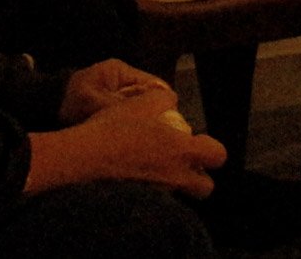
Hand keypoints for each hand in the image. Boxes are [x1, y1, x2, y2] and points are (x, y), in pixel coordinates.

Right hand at [27, 90, 226, 197]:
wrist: (82, 156)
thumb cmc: (116, 127)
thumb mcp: (143, 102)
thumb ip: (165, 99)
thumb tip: (170, 102)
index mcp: (181, 150)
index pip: (218, 156)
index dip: (212, 149)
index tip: (198, 142)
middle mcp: (174, 175)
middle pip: (205, 188)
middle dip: (200, 178)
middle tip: (185, 163)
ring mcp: (156, 191)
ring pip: (179, 194)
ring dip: (176, 183)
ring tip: (158, 167)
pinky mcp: (138, 200)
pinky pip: (155, 199)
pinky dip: (153, 189)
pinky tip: (136, 172)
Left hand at [60, 60, 176, 124]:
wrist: (42, 106)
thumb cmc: (68, 102)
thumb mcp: (94, 104)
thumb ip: (121, 105)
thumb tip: (147, 115)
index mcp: (120, 71)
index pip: (155, 83)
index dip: (164, 101)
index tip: (168, 121)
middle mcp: (123, 77)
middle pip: (151, 94)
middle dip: (155, 111)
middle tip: (159, 131)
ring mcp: (117, 89)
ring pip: (142, 104)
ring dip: (143, 117)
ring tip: (148, 134)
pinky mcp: (111, 101)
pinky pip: (130, 110)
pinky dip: (132, 121)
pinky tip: (135, 134)